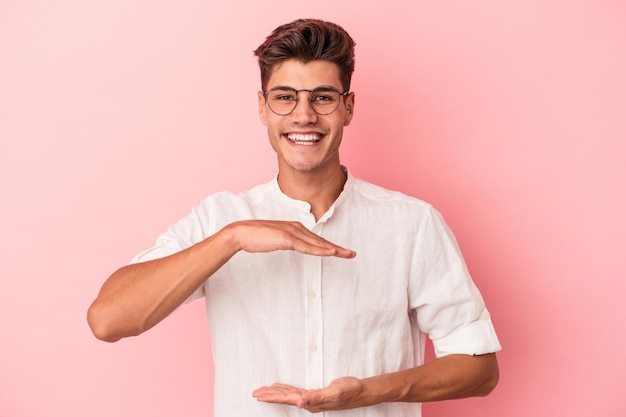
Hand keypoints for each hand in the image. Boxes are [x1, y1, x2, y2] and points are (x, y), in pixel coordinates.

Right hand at [227, 220, 355, 257]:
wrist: (241, 233)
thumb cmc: (255, 237)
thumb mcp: (275, 240)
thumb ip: (286, 241)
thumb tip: (292, 245)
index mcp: (294, 228)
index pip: (315, 239)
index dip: (329, 246)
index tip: (341, 251)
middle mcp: (296, 228)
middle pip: (321, 241)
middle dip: (337, 248)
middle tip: (352, 254)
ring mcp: (292, 232)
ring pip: (317, 243)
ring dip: (333, 249)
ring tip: (347, 254)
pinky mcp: (287, 238)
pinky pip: (307, 247)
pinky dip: (320, 249)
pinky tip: (331, 252)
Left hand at [252, 377, 365, 412]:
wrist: (361, 392)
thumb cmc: (349, 390)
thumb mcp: (334, 391)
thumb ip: (317, 397)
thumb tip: (301, 402)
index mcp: (311, 402)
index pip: (287, 398)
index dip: (273, 397)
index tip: (259, 395)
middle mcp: (309, 402)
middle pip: (285, 398)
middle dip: (269, 396)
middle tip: (255, 393)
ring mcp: (312, 399)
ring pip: (289, 395)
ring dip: (276, 393)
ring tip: (263, 391)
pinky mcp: (315, 394)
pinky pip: (296, 391)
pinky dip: (287, 389)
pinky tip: (281, 387)